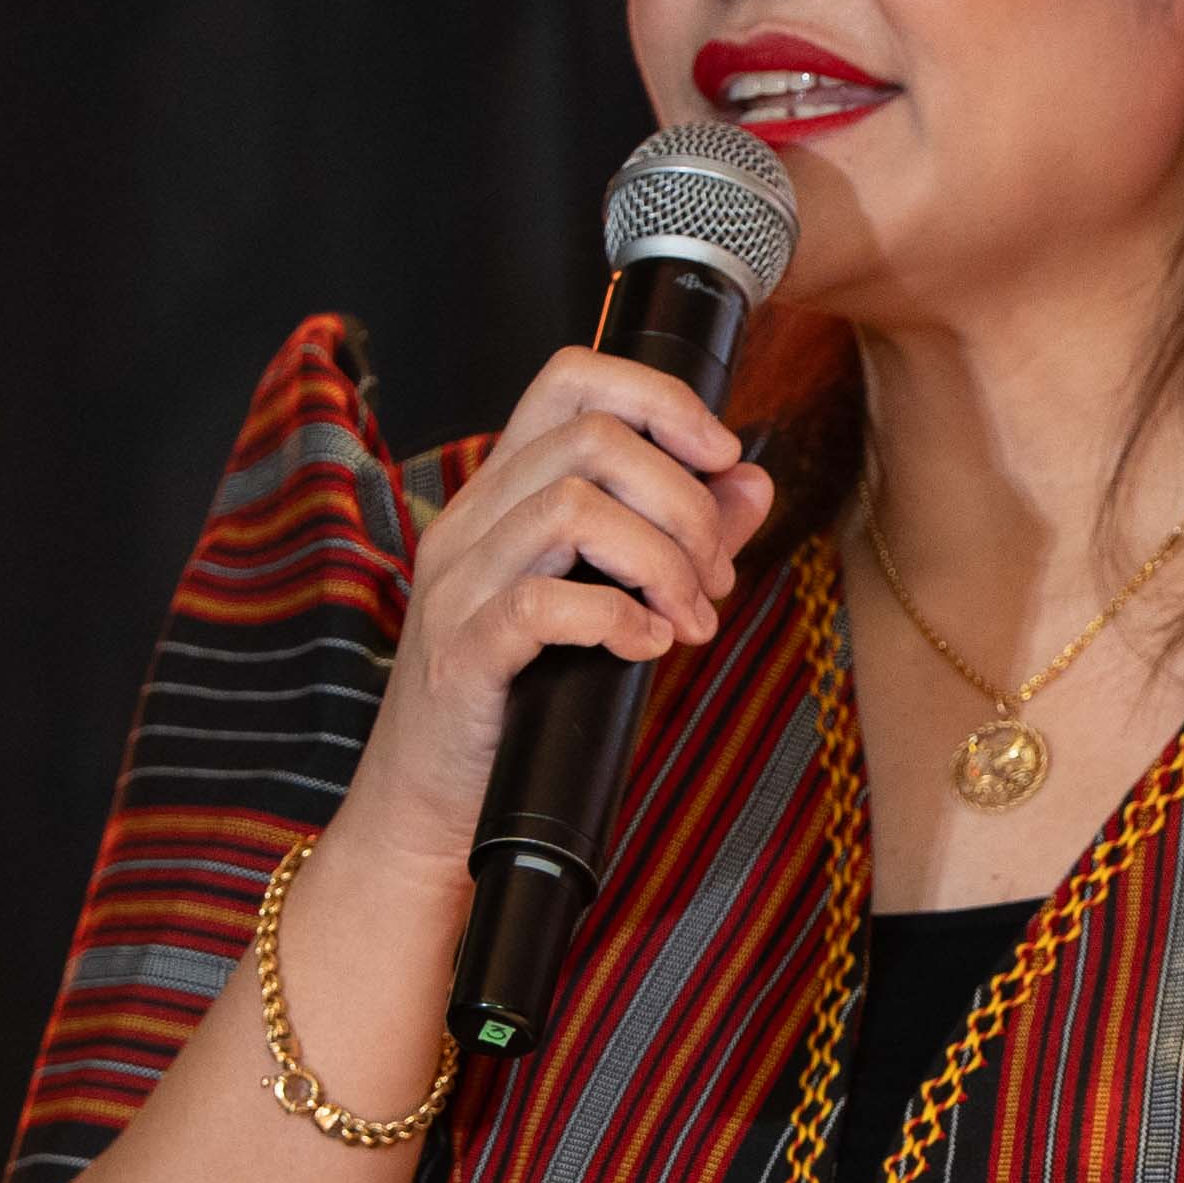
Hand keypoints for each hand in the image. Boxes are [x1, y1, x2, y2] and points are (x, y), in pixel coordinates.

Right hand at [335, 341, 779, 854]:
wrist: (430, 804)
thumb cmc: (525, 700)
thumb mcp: (608, 600)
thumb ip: (679, 534)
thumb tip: (753, 481)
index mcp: (503, 491)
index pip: (572, 378)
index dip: (661, 397)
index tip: (722, 456)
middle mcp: (471, 520)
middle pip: (592, 439)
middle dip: (684, 501)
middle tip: (715, 578)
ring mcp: (456, 584)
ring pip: (572, 509)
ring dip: (663, 564)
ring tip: (690, 621)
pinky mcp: (460, 655)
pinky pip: (542, 604)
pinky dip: (617, 619)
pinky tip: (647, 648)